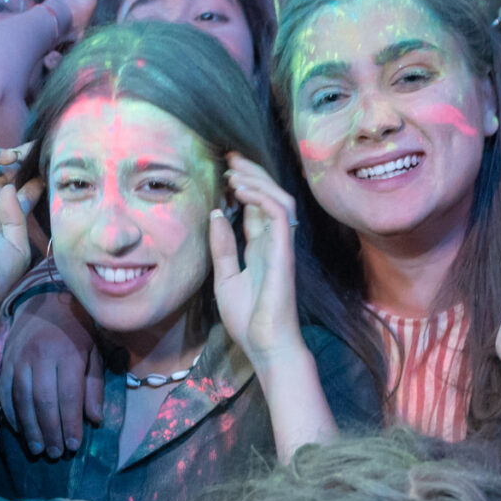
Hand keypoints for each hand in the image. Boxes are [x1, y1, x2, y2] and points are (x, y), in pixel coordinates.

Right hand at [0, 293, 104, 455]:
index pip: (69, 396)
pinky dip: (12, 415)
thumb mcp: (94, 353)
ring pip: (22, 400)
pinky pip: (5, 393)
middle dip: (50, 430)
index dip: (71, 423)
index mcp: (68, 354)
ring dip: (30, 428)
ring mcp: (19, 359)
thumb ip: (94, 386)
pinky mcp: (4, 363)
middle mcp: (41, 356)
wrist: (44, 303)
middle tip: (56, 453)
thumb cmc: (76, 332)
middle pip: (43, 401)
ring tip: (39, 448)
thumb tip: (94, 419)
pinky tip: (20, 431)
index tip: (74, 445)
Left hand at [209, 154, 311, 372]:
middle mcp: (273, 242)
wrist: (265, 344)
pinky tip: (241, 189)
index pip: (256, 207)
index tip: (224, 169)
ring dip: (257, 179)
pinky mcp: (284, 251)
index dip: (243, 185)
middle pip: (269, 196)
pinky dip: (262, 196)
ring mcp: (281, 245)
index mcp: (260, 248)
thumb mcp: (225, 278)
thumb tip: (216, 213)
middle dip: (251, 173)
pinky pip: (279, 213)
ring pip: (278, 198)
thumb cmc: (248, 319)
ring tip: (234, 168)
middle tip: (230, 157)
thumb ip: (222, 246)